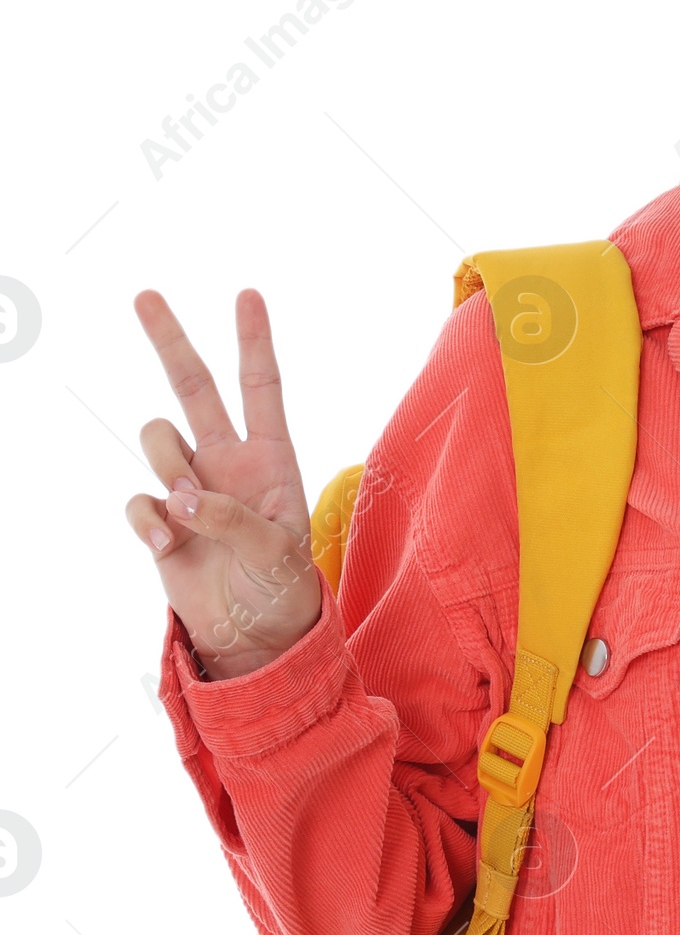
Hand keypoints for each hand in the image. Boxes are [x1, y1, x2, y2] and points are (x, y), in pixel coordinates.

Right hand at [125, 288, 322, 678]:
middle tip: (145, 295)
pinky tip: (169, 545)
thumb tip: (183, 496)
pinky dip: (149, 519)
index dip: (254, 341)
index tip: (247, 294)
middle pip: (194, 388)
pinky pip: (140, 499)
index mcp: (271, 459)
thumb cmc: (284, 591)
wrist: (257, 639)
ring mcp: (190, 489)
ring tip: (191, 512)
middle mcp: (227, 463)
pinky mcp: (162, 522)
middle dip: (170, 341)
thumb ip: (234, 519)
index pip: (262, 388)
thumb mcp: (278, 554)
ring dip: (167, 464)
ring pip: (158, 439)